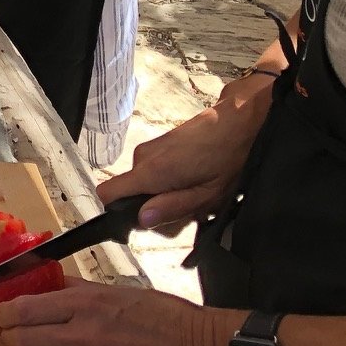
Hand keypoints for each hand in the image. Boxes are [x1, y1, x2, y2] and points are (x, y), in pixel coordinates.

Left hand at [0, 279, 234, 345]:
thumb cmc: (166, 316)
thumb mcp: (119, 290)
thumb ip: (79, 291)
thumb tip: (50, 287)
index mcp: (86, 305)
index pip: (25, 309)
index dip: (5, 312)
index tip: (0, 311)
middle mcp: (82, 337)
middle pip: (23, 340)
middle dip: (9, 335)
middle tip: (8, 331)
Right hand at [97, 76, 275, 233]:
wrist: (239, 122)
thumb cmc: (228, 158)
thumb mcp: (208, 195)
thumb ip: (173, 208)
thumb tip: (143, 219)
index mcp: (151, 172)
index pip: (107, 194)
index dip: (117, 214)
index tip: (144, 223)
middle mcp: (142, 159)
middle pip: (130, 197)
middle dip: (157, 210)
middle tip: (190, 210)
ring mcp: (148, 151)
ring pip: (144, 188)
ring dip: (167, 198)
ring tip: (198, 194)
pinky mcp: (158, 147)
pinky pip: (152, 176)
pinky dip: (169, 185)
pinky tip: (195, 182)